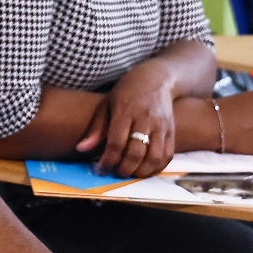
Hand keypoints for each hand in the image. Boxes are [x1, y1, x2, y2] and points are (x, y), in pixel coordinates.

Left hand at [75, 62, 175, 177]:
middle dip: (123, 169)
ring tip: (130, 172)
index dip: (107, 160)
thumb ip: (96, 128)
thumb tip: (81, 149)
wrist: (156, 79)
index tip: (100, 169)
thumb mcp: (107, 104)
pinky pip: (167, 155)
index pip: (116, 143)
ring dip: (140, 172)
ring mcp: (161, 125)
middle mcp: (145, 119)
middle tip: (114, 172)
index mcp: (125, 110)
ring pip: (154, 157)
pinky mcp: (171, 131)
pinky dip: (156, 168)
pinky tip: (145, 169)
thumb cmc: (126, 92)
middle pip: (135, 153)